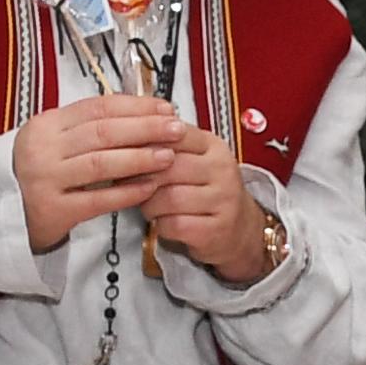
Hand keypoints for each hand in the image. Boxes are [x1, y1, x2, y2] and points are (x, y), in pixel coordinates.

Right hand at [16, 94, 192, 251]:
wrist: (5, 212)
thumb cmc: (42, 171)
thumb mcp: (56, 140)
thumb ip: (91, 127)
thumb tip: (146, 112)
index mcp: (47, 124)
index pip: (98, 107)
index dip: (136, 107)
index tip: (167, 109)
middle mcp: (43, 148)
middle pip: (103, 132)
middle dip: (145, 129)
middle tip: (177, 130)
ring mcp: (46, 179)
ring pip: (100, 164)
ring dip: (139, 158)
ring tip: (168, 156)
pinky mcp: (53, 210)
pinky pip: (97, 200)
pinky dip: (126, 193)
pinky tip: (150, 188)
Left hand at [138, 121, 274, 281]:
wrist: (239, 228)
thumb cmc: (205, 190)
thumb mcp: (193, 160)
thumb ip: (167, 145)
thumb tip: (127, 135)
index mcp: (213, 146)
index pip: (175, 134)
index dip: (145, 144)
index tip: (126, 152)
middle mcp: (222, 170)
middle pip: (169, 167)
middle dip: (142, 177)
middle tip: (129, 183)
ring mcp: (223, 201)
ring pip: (169, 198)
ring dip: (149, 204)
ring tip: (148, 204)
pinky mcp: (217, 229)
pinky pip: (175, 224)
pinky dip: (160, 225)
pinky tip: (162, 222)